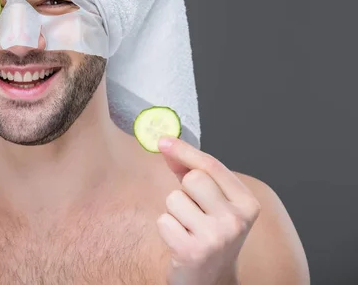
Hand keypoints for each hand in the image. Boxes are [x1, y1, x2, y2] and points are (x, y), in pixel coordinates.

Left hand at [156, 137, 260, 284]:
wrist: (211, 279)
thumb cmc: (209, 235)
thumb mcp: (212, 203)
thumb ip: (192, 172)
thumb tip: (168, 145)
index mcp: (247, 203)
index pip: (212, 166)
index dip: (185, 150)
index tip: (163, 141)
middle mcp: (236, 219)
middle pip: (193, 179)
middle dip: (184, 191)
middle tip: (193, 212)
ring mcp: (217, 236)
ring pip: (174, 199)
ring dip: (174, 212)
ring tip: (187, 229)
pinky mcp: (193, 251)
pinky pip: (163, 221)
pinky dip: (166, 229)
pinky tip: (180, 242)